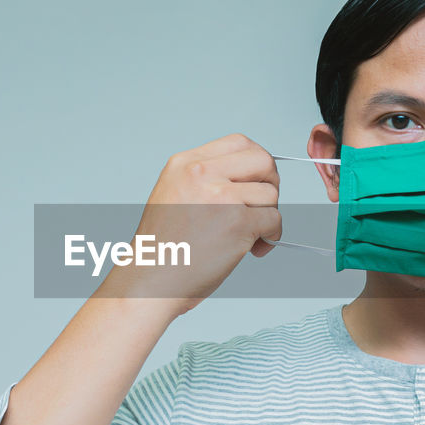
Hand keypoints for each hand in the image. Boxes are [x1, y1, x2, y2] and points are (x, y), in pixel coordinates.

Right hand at [98, 133, 281, 314]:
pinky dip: (272, 235)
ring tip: (253, 236)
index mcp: (185, 163)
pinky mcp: (237, 223)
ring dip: (269, 216)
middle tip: (263, 206)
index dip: (256, 162)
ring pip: (270, 193)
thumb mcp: (175, 194)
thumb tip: (252, 179)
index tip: (256, 183)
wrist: (151, 282)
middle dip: (271, 183)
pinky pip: (274, 219)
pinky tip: (256, 248)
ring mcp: (220, 196)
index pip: (239, 143)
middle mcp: (201, 173)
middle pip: (262, 160)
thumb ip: (207, 179)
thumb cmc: (165, 248)